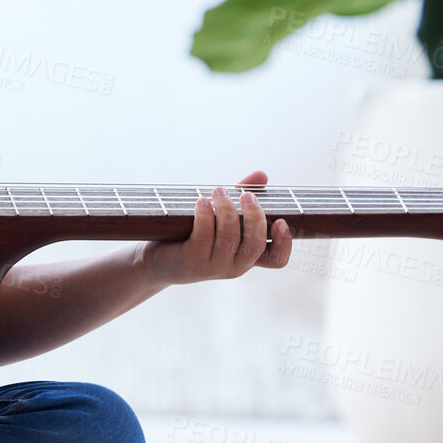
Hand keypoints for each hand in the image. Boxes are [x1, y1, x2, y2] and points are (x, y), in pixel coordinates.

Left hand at [139, 170, 290, 285]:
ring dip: (226, 210)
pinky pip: (205, 237)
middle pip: (254, 244)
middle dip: (253, 216)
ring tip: (218, 191)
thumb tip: (261, 175)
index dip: (284, 243)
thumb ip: (242, 198)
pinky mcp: (192, 262)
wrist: (157, 259)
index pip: (277, 260)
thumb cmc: (192, 233)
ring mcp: (214, 268)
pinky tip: (202, 202)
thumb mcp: (220, 215)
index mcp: (246, 257)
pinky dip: (206, 216)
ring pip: (230, 238)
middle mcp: (234, 267)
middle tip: (245, 195)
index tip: (281, 221)